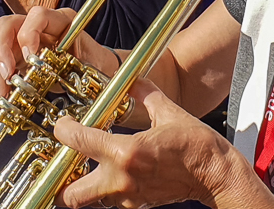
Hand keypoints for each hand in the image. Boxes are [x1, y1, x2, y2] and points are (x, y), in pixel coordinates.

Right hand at [0, 6, 112, 105]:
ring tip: (0, 96)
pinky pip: (2, 67)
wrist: (97, 69)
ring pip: (1, 50)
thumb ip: (73, 64)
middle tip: (7, 74)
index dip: (29, 33)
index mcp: (60, 21)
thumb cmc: (96, 62)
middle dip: (2, 50)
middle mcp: (38, 28)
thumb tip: (53, 75)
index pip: (38, 16)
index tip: (29, 56)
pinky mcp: (19, 58)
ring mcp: (25, 42)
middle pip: (7, 26)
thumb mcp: (91, 60)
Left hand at [54, 85, 271, 208]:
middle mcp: (120, 179)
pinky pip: (110, 201)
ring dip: (80, 186)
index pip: (77, 142)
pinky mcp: (136, 204)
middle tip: (57, 163)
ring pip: (89, 201)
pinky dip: (104, 189)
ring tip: (80, 167)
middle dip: (57, 182)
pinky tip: (110, 173)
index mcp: (125, 152)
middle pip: (70, 195)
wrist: (216, 175)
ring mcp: (127, 196)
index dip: (63, 130)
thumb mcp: (168, 112)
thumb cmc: (195, 144)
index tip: (62, 124)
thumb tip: (133, 78)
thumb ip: (144, 94)